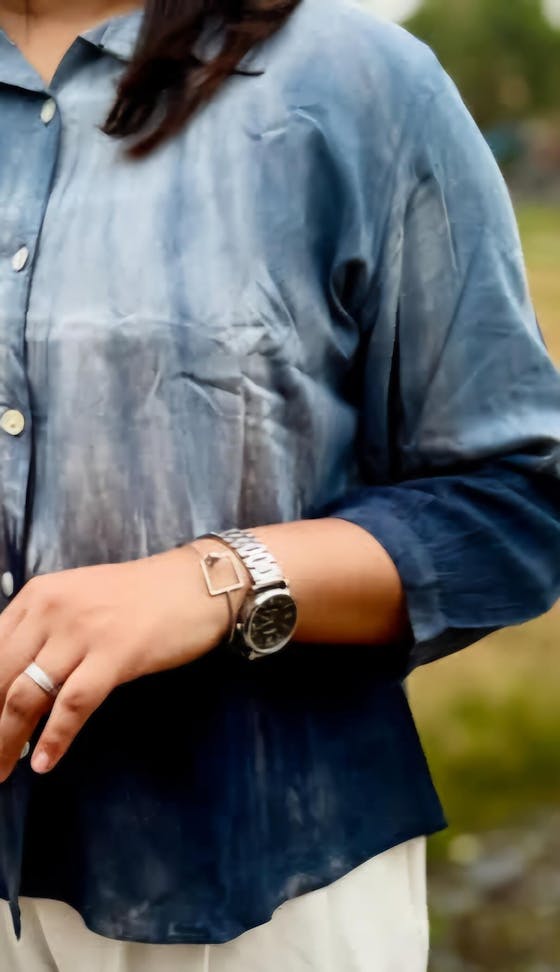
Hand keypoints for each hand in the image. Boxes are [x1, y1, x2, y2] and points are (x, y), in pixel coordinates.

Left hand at [0, 543, 247, 781]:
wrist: (196, 583)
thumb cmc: (142, 596)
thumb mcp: (79, 600)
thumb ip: (44, 630)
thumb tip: (14, 679)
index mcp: (37, 595)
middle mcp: (51, 609)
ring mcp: (82, 631)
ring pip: (26, 695)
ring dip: (7, 740)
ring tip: (1, 771)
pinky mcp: (115, 654)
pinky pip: (73, 704)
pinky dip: (55, 738)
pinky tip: (45, 762)